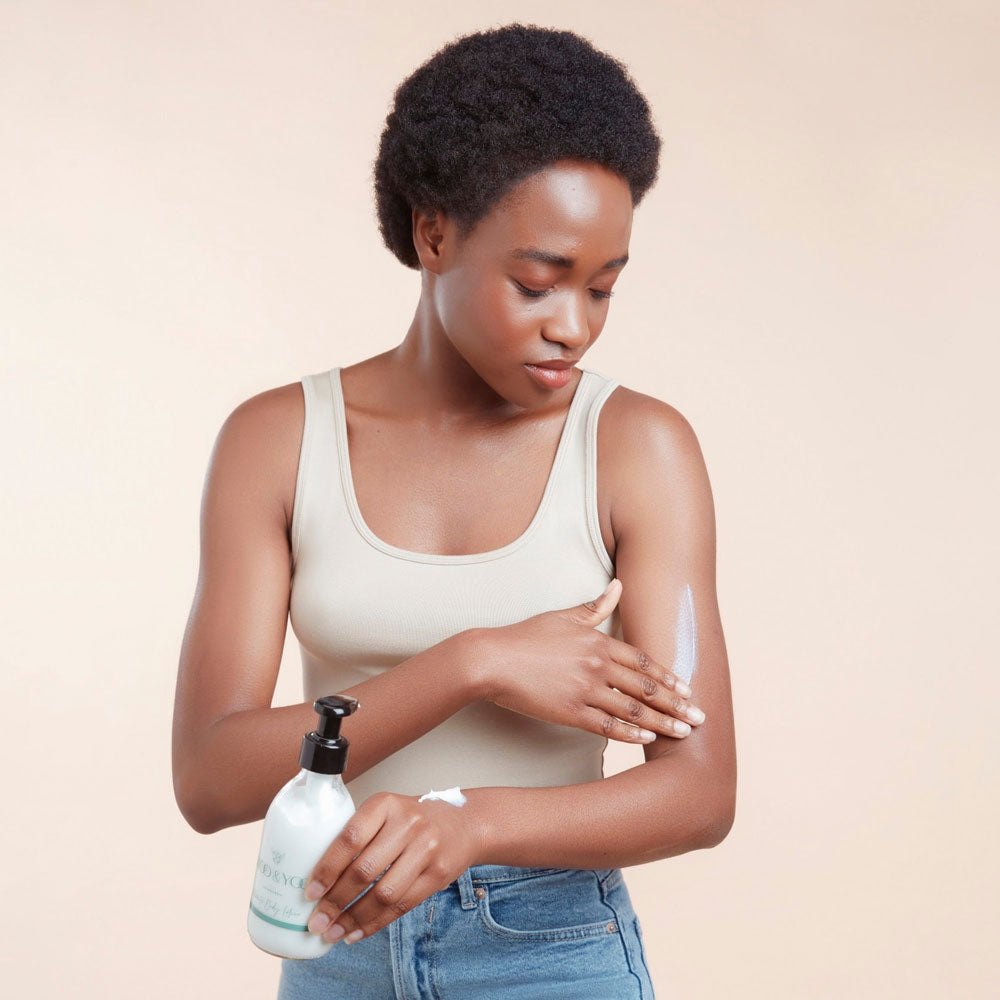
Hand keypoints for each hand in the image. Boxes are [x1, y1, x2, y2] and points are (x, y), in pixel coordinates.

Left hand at [303, 791, 481, 944]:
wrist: (462, 822)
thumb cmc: (412, 820)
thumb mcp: (385, 812)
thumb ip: (358, 835)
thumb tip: (317, 877)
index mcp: (385, 805)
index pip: (350, 838)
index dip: (327, 869)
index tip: (310, 892)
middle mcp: (407, 824)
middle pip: (364, 870)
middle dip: (336, 902)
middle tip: (316, 922)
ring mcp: (426, 850)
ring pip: (383, 894)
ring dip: (353, 918)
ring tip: (333, 933)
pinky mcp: (438, 874)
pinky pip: (402, 906)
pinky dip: (375, 923)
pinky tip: (356, 931)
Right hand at [471, 578, 705, 742]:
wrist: (492, 659)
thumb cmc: (526, 636)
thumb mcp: (563, 616)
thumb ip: (595, 606)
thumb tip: (618, 585)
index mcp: (598, 641)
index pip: (643, 661)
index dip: (668, 677)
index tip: (688, 689)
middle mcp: (597, 666)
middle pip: (646, 688)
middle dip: (677, 704)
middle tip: (700, 718)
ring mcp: (584, 690)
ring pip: (633, 710)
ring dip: (662, 723)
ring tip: (684, 733)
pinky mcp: (569, 712)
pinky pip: (607, 726)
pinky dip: (630, 734)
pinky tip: (648, 740)